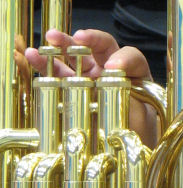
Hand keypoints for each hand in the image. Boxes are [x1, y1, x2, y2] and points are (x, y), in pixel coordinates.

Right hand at [25, 28, 158, 146]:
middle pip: (100, 48)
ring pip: (76, 57)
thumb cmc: (137, 132)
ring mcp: (91, 79)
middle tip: (77, 37)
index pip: (131, 57)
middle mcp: (112, 72)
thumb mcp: (144, 116)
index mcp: (134, 74)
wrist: (123, 149)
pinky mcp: (73, 89)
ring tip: (50, 39)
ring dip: (62, 46)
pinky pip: (58, 74)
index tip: (112, 68)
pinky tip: (33, 56)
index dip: (123, 59)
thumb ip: (133, 99)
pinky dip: (45, 65)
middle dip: (88, 39)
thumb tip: (115, 88)